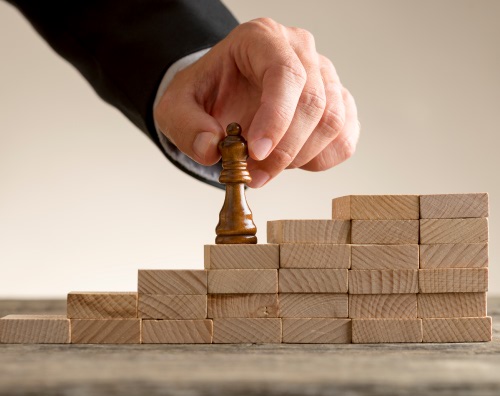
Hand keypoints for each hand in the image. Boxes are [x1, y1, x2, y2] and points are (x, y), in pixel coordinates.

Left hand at [154, 18, 359, 187]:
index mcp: (262, 39)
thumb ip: (186, 126)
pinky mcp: (337, 104)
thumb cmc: (208, 95)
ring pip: (333, 123)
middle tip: (256, 175)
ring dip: (300, 158)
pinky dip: (320, 161)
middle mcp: (301, 52)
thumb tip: (211, 150)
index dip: (276, 118)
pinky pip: (344, 140)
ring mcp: (325, 78)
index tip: (256, 152)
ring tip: (268, 168)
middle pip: (314, 103)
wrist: (225, 96)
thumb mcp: (177, 107)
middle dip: (284, 150)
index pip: (285, 74)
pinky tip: (292, 162)